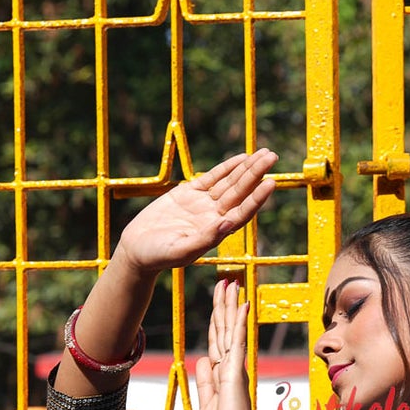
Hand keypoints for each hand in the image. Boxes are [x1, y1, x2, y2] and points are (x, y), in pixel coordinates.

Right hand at [115, 149, 279, 275]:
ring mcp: (202, 204)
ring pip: (230, 183)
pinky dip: (227, 168)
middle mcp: (214, 216)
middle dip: (256, 173)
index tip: (271, 182)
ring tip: (265, 153)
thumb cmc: (157, 256)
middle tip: (273, 155)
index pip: (242, 212)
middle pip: (240, 192)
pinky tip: (242, 158)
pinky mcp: (188, 193)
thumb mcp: (180, 250)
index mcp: (216, 232)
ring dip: (247, 168)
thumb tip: (228, 224)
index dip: (257, 197)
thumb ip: (205, 238)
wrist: (136, 250)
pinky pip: (211, 178)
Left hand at [195, 279, 259, 409]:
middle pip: (224, 330)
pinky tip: (242, 303)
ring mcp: (234, 368)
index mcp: (221, 377)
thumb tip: (203, 360)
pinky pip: (237, 340)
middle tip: (225, 282)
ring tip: (231, 283)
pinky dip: (239, 320)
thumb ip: (205, 383)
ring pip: (230, 329)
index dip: (217, 321)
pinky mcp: (236, 371)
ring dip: (230, 305)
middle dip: (223, 306)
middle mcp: (230, 369)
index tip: (219, 302)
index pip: (217, 342)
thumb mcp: (206, 407)